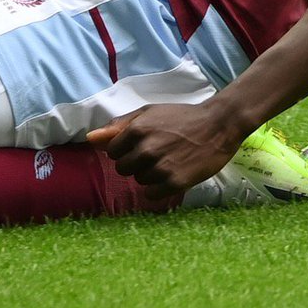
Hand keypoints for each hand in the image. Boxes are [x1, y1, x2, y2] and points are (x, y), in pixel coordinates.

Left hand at [86, 103, 239, 198]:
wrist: (217, 125)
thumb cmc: (180, 117)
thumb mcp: (149, 113)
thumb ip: (118, 126)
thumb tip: (90, 139)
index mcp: (136, 129)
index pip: (112, 153)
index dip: (125, 150)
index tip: (141, 145)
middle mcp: (146, 149)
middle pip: (123, 169)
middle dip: (135, 163)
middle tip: (156, 153)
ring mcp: (160, 167)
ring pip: (138, 181)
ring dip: (149, 175)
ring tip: (168, 160)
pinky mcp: (174, 183)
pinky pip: (151, 195)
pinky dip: (158, 188)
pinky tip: (171, 174)